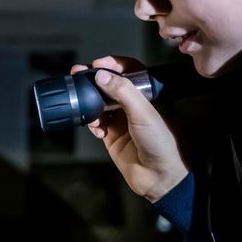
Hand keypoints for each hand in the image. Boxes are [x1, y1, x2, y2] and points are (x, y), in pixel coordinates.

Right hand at [72, 56, 188, 201]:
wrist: (160, 177)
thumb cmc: (163, 142)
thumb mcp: (144, 112)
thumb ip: (123, 91)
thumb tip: (102, 75)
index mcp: (150, 94)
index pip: (129, 70)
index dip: (113, 64)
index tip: (97, 64)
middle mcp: (136, 104)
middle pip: (111, 85)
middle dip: (94, 81)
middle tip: (79, 75)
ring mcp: (123, 120)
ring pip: (100, 103)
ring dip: (90, 103)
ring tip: (86, 106)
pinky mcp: (112, 135)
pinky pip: (96, 122)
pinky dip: (92, 123)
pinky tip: (97, 129)